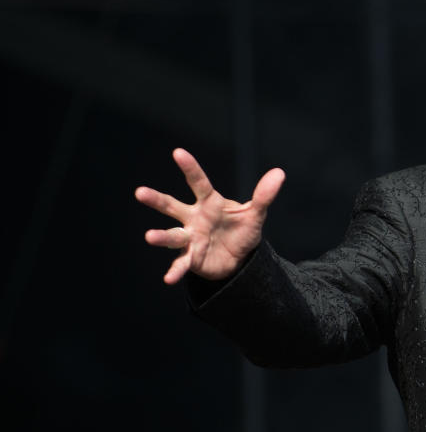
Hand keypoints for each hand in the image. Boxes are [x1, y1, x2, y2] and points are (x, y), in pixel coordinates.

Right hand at [135, 147, 284, 284]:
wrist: (239, 258)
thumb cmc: (241, 230)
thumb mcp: (255, 214)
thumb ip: (263, 196)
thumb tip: (279, 173)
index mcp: (209, 203)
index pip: (199, 183)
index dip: (190, 168)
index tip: (178, 152)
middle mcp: (194, 218)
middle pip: (172, 206)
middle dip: (156, 200)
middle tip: (140, 192)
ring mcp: (190, 238)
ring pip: (172, 236)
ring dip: (161, 237)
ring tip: (149, 237)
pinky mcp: (191, 258)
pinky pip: (181, 264)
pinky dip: (175, 271)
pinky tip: (168, 279)